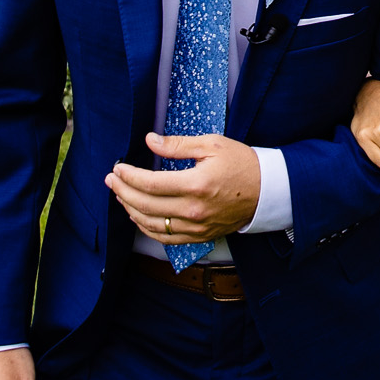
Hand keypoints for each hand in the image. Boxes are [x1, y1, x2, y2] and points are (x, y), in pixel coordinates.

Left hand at [107, 134, 260, 242]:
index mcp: (196, 184)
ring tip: (121, 196)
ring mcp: (196, 226)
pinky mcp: (200, 236)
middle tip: (112, 180)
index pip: (150, 184)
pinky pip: (166, 238)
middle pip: (145, 205)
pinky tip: (138, 216)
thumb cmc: (241, 163)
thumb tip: (150, 141)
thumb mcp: (211, 144)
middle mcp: (194, 210)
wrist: (267, 190)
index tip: (118, 168)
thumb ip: (177, 144)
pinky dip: (147, 228)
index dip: (128, 176)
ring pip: (151, 224)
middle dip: (123, 192)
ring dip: (131, 210)